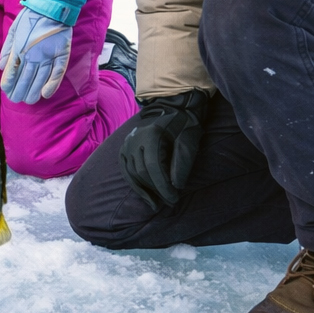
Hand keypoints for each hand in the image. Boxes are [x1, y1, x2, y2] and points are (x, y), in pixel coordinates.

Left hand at [0, 7, 71, 103]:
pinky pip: (56, 73)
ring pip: (39, 79)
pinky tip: (46, 94)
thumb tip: (1, 66)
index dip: (9, 83)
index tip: (7, 92)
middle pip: (25, 79)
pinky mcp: (60, 55)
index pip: (12, 72)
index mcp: (19, 49)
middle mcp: (32, 56)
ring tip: (29, 101)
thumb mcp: (13, 31)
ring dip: (33, 91)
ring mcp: (47, 56)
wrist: (50, 7)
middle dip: (19, 91)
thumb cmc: (30, 17)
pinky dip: (51, 85)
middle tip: (16, 100)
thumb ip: (7, 50)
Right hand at [118, 90, 212, 209]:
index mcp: (151, 135)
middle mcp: (134, 139)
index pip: (153, 167)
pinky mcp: (124, 149)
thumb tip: (175, 187)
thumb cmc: (184, 126)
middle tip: (170, 201)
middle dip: (156, 190)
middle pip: (142, 172)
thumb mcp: (189, 141)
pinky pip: (126, 171)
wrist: (173, 110)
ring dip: (145, 190)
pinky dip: (135, 185)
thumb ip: (182, 163)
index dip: (163, 187)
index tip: (174, 199)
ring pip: (133, 174)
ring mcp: (127, 144)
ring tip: (158, 202)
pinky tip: (145, 195)